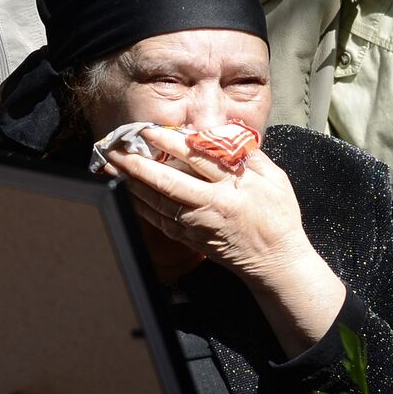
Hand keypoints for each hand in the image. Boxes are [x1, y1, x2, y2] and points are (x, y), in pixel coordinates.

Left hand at [102, 126, 345, 356]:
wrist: (276, 262)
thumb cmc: (279, 219)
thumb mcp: (276, 180)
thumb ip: (252, 157)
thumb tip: (228, 136)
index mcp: (230, 189)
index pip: (195, 159)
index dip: (170, 143)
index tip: (150, 131)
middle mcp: (209, 207)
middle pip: (166, 182)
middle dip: (137, 166)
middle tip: (116, 150)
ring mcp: (197, 226)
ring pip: (157, 203)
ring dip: (132, 184)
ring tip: (113, 168)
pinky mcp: (190, 239)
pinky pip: (159, 221)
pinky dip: (141, 206)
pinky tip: (129, 194)